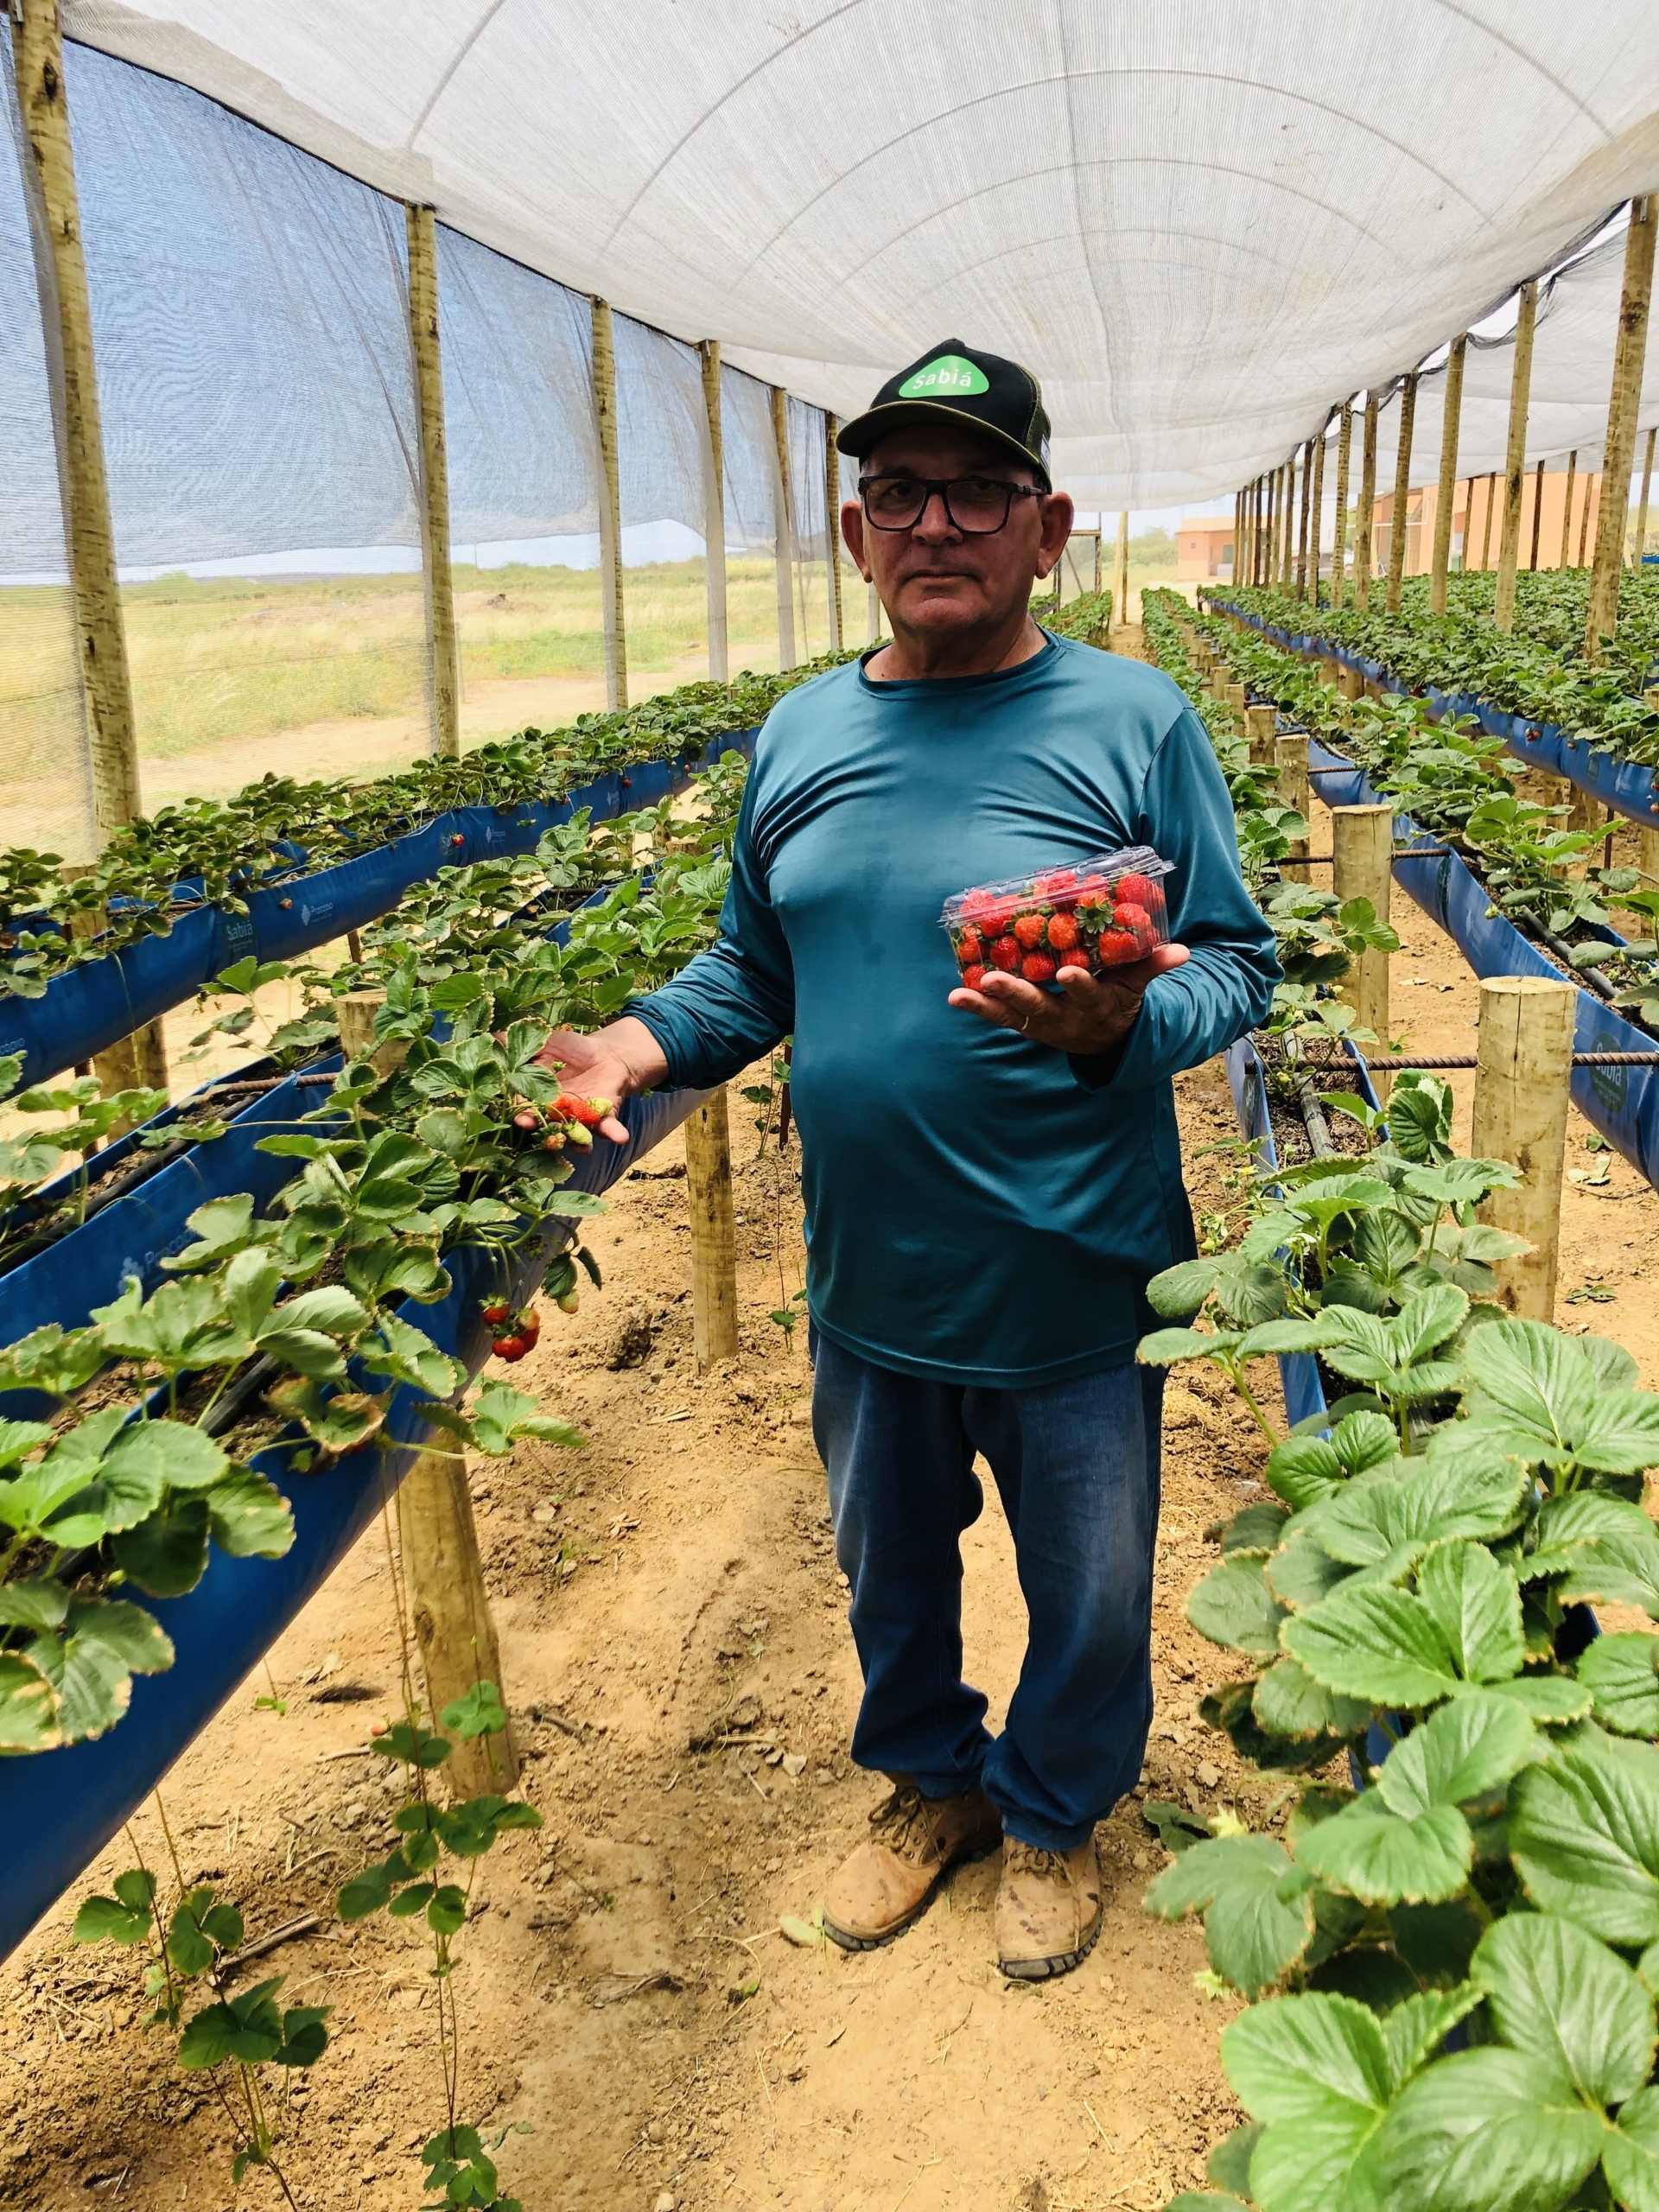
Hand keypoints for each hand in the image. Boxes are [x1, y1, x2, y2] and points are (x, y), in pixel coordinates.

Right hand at [532, 1015, 668, 1143]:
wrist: (605, 1053)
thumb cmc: (570, 1049)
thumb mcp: (545, 1042)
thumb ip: (520, 1043)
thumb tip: (490, 1036)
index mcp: (539, 1098)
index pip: (527, 1109)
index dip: (522, 1114)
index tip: (520, 1118)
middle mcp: (557, 1114)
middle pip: (547, 1127)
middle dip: (543, 1131)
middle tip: (536, 1129)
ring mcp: (581, 1118)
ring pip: (576, 1136)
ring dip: (578, 1143)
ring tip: (582, 1147)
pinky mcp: (604, 1116)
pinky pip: (609, 1128)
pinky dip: (614, 1133)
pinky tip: (620, 1137)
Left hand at [948, 945, 1189, 1056]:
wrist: (1105, 1040)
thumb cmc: (1120, 1001)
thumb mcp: (1138, 987)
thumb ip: (1152, 967)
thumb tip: (1182, 952)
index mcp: (1095, 1006)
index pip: (1087, 995)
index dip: (1078, 985)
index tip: (1068, 973)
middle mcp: (1064, 1019)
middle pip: (1038, 1006)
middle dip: (1016, 993)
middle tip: (994, 979)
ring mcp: (1040, 1024)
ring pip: (1011, 1015)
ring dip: (986, 1004)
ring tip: (959, 995)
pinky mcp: (1023, 1023)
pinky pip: (998, 1017)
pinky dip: (978, 1007)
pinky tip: (956, 996)